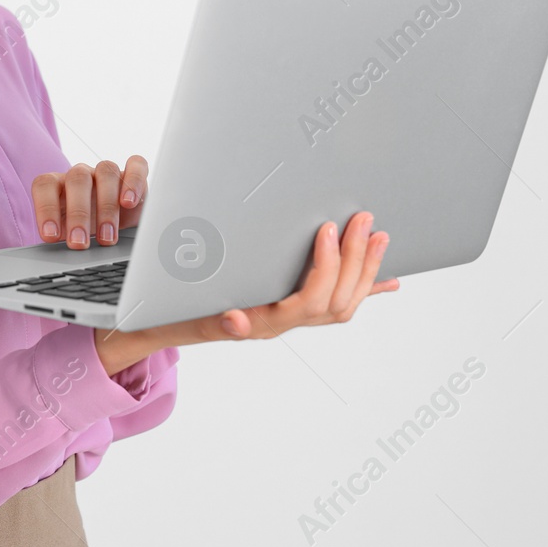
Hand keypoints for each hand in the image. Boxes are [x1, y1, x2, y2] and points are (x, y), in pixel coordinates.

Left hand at [31, 157, 146, 248]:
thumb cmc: (88, 230)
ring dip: (107, 206)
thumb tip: (59, 259)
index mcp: (59, 185)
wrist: (117, 227)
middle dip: (78, 214)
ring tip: (107, 237)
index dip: (46, 208)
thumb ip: (63, 238)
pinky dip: (134, 181)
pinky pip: (136, 166)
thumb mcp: (71, 236)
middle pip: (77, 180)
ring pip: (106, 172)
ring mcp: (107, 172)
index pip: (45, 185)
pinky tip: (129, 203)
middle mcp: (82, 175)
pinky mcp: (133, 173)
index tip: (50, 237)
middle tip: (79, 243)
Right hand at [91, 210, 398, 372]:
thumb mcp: (187, 313)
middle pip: (335, 303)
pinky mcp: (292, 308)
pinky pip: (337, 303)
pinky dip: (365, 288)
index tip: (325, 230)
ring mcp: (289, 318)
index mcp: (260, 323)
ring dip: (364, 270)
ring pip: (342, 304)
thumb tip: (237, 322)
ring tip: (378, 236)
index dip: (324, 268)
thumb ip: (213, 320)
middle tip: (363, 220)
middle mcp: (280, 324)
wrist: (159, 326)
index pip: (308, 302)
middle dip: (355, 261)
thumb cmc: (171, 313)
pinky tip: (388, 278)